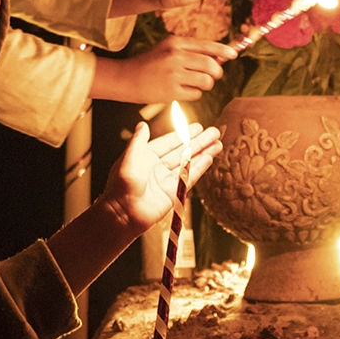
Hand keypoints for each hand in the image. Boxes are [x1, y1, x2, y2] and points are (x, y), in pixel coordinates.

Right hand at [93, 36, 236, 103]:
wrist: (126, 78)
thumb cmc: (150, 64)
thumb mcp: (167, 49)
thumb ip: (191, 50)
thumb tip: (219, 56)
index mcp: (175, 42)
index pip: (207, 45)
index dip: (223, 50)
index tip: (233, 55)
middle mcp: (175, 56)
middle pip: (211, 65)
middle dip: (216, 73)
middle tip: (213, 76)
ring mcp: (174, 74)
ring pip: (206, 81)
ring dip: (206, 85)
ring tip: (195, 84)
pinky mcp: (171, 91)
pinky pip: (196, 94)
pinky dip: (194, 94)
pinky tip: (183, 91)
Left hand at [99, 121, 220, 233]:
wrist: (122, 214)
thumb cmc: (121, 185)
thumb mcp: (129, 157)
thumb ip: (138, 140)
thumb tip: (143, 124)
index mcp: (146, 157)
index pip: (169, 142)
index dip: (183, 134)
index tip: (198, 127)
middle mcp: (158, 167)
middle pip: (183, 151)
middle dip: (199, 142)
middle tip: (214, 132)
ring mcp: (167, 180)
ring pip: (189, 163)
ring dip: (203, 153)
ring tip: (218, 144)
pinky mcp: (174, 193)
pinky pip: (190, 177)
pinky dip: (200, 168)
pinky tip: (210, 158)